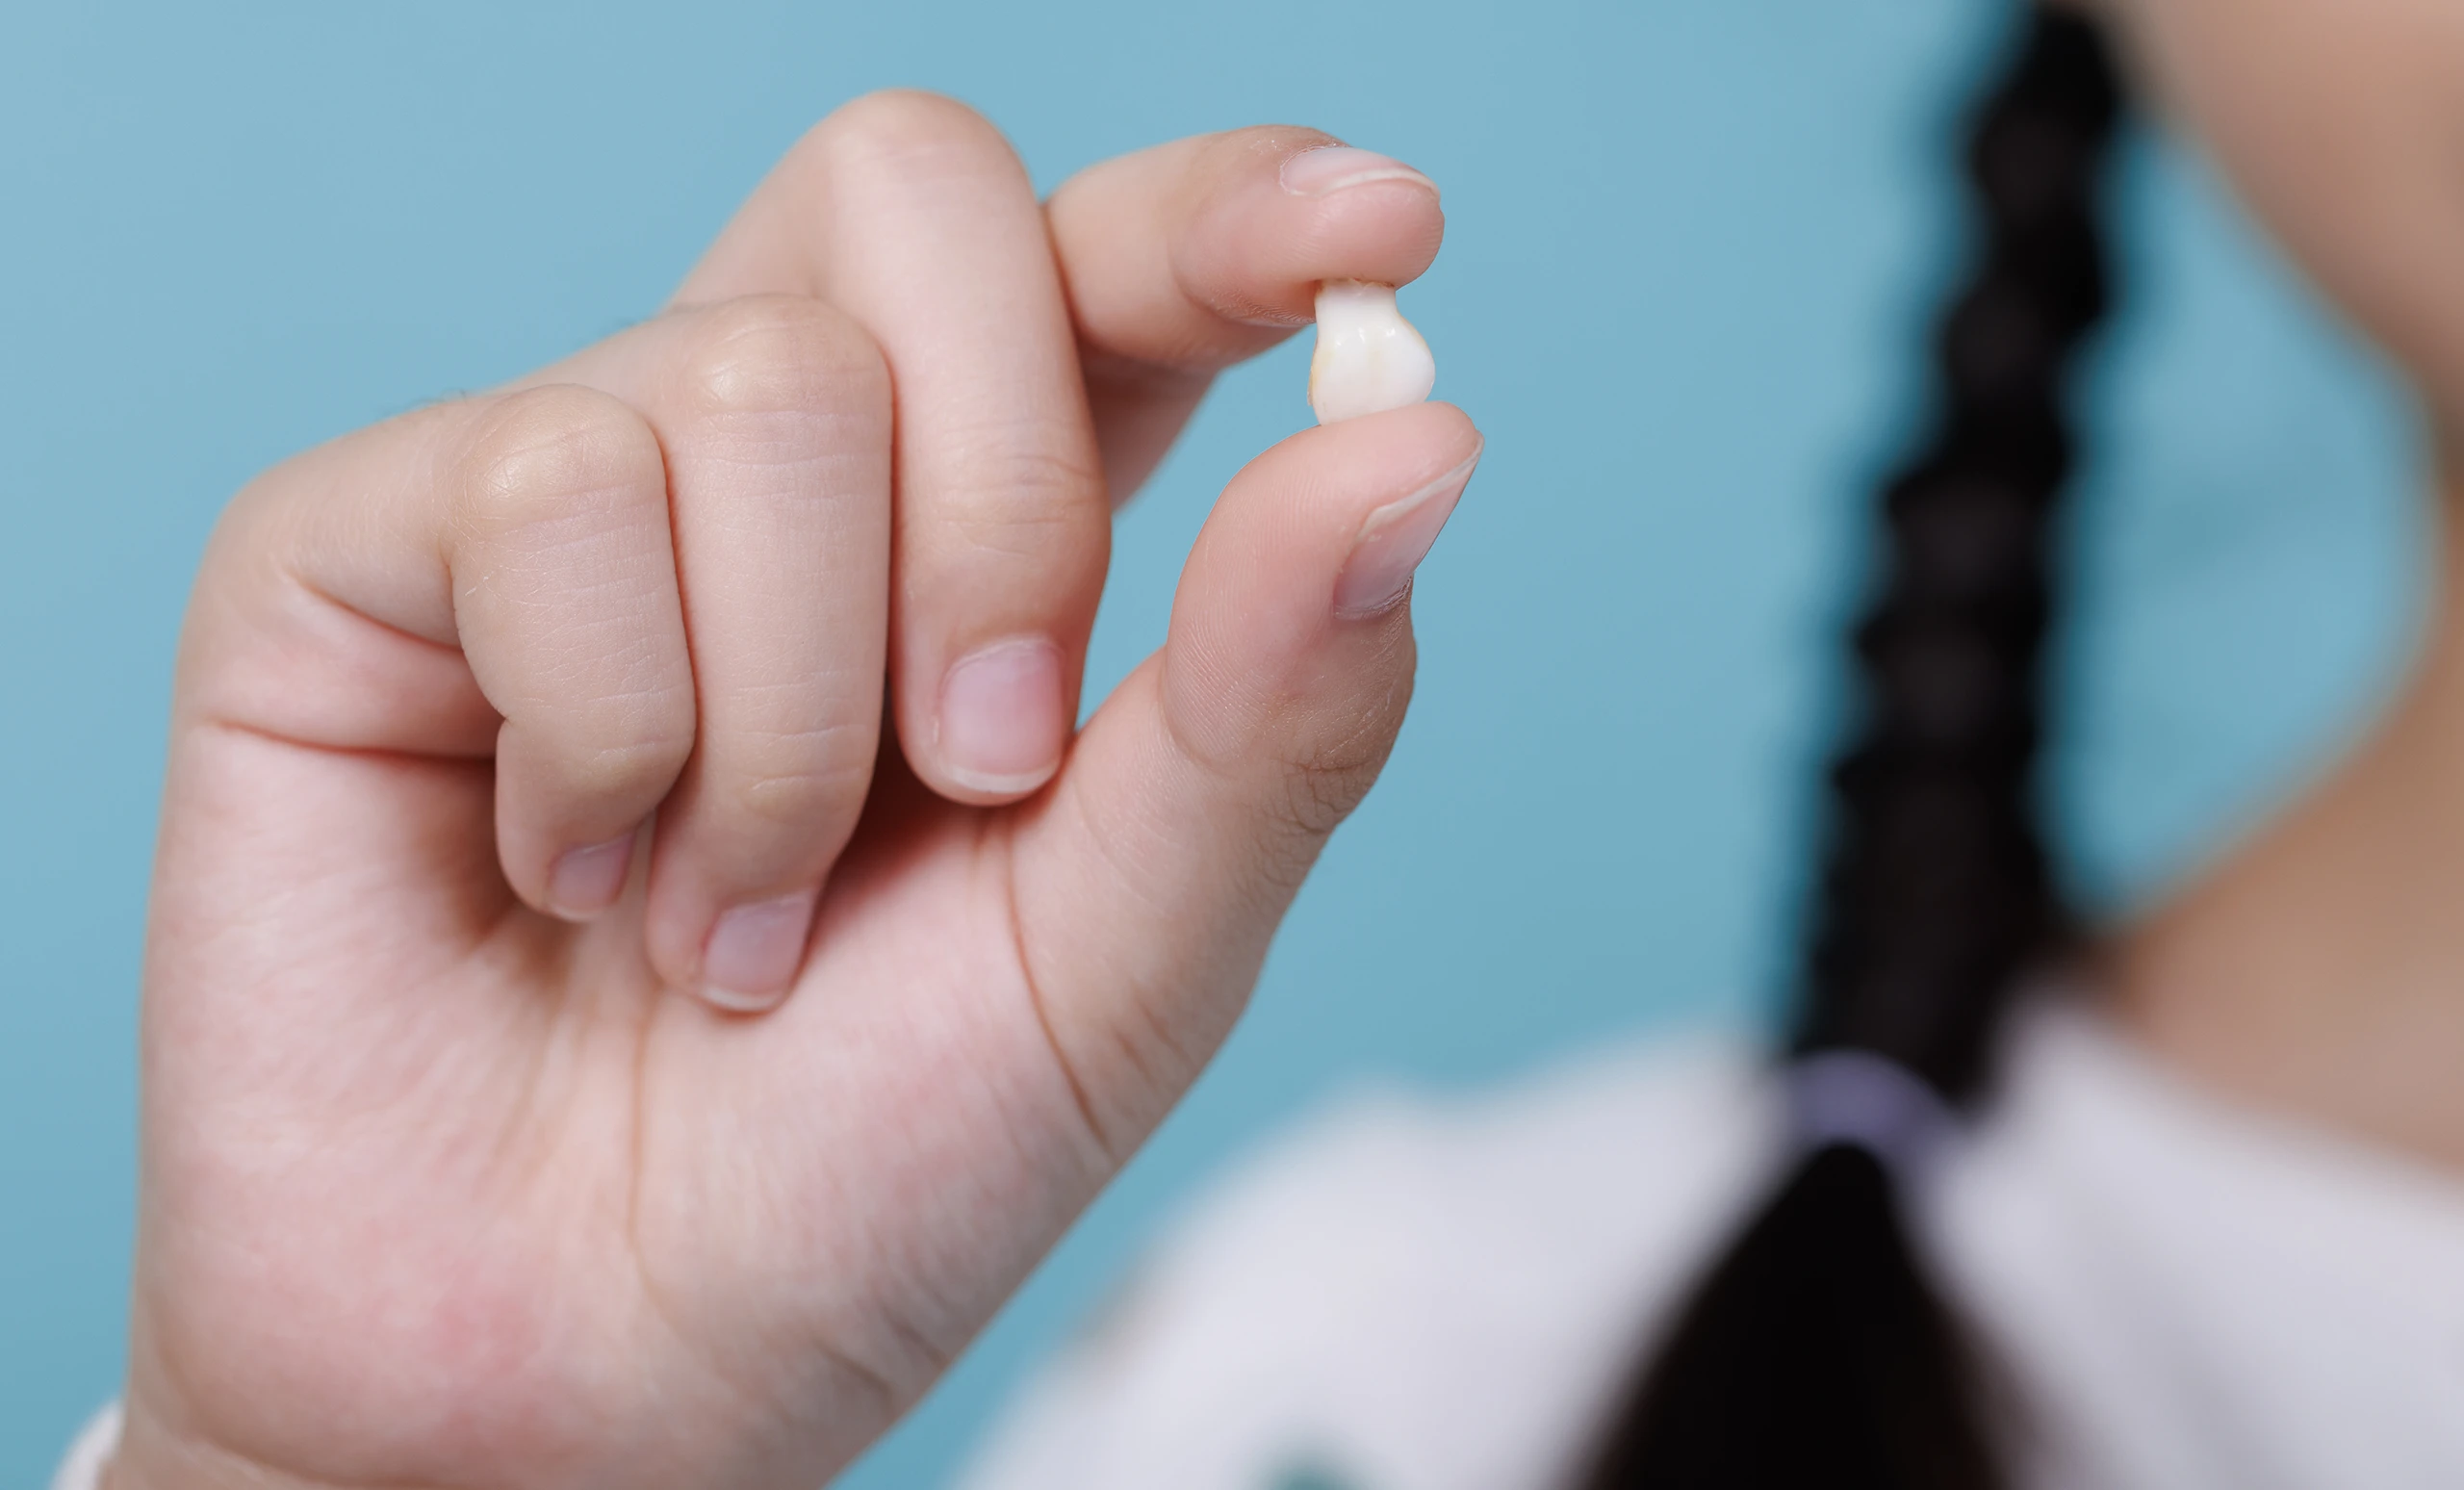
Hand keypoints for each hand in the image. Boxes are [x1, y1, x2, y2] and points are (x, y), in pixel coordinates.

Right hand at [116, 95, 1478, 1489]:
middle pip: (915, 194)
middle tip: (975, 768)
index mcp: (985, 532)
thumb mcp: (1124, 963)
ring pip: (753, 382)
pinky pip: (543, 490)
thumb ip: (1272, 711)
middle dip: (1000, 506)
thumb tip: (1417, 438)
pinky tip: (567, 875)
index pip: (1104, 266)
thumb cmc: (862, 1176)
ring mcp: (563, 486)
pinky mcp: (353, 547)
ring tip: (722, 919)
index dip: (1227, 210)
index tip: (1377, 225)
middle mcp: (777, 468)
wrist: (580, 1385)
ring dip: (792, 720)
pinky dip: (615, 738)